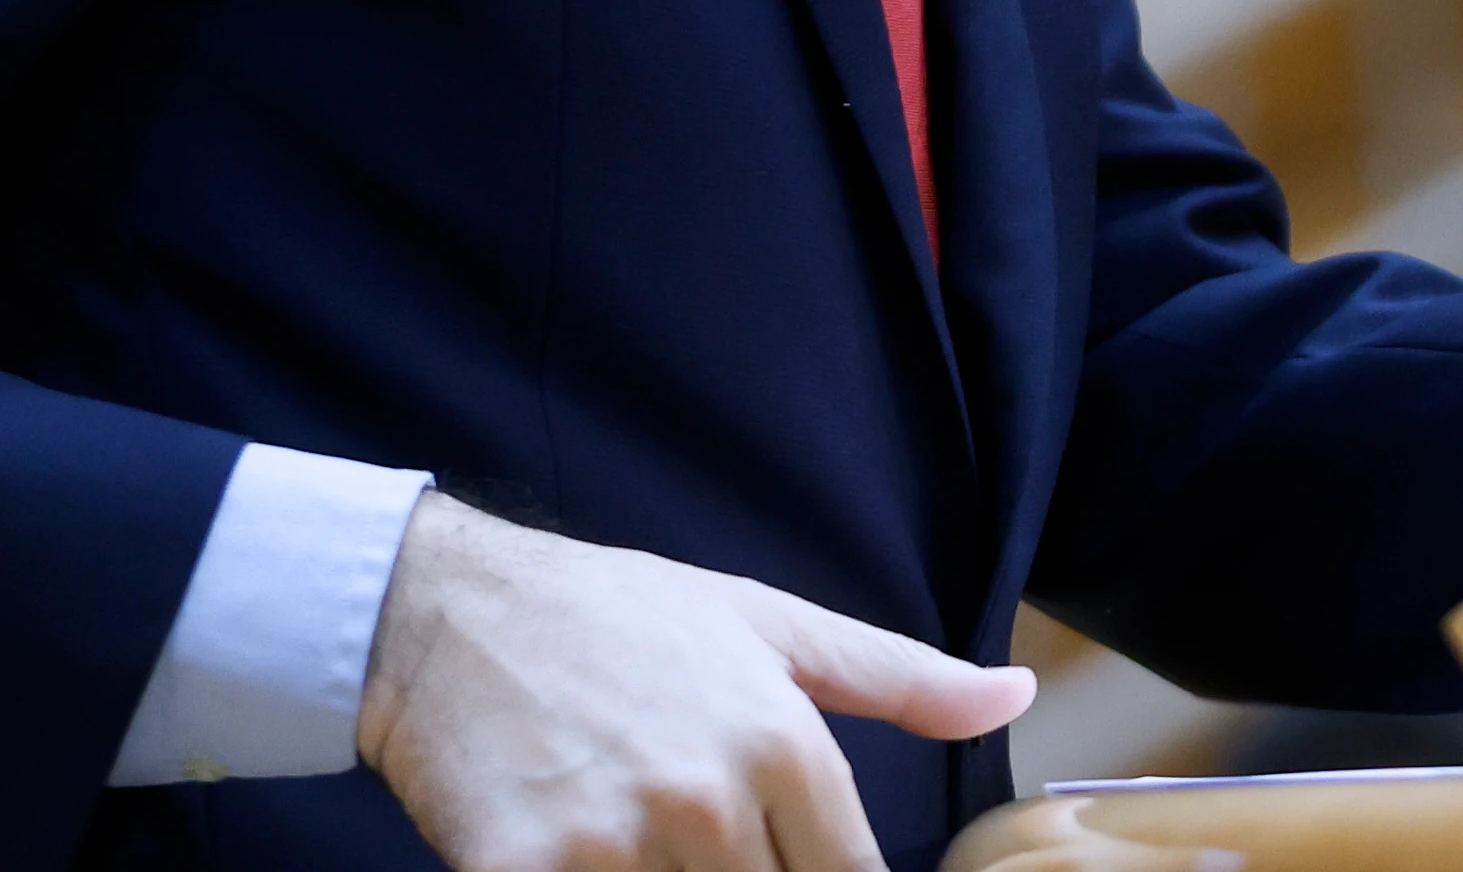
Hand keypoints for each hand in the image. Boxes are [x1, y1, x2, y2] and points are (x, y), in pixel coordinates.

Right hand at [355, 493, 1037, 871]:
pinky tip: (603, 866)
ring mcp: (615, 846)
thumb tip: (1014, 694)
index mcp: (781, 744)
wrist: (448, 615)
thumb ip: (901, 679)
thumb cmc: (618, 618)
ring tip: (658, 851)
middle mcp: (708, 800)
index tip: (805, 871)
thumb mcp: (772, 626)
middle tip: (719, 852)